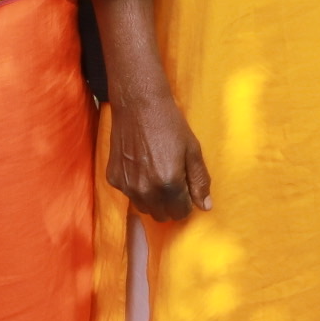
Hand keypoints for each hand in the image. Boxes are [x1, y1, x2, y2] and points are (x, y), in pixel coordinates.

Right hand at [107, 89, 209, 220]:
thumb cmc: (170, 125)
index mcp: (169, 184)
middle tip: (173, 182)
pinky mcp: (113, 178)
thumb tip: (206, 207)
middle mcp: (146, 190)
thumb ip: (199, 181)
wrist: (138, 105)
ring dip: (153, 199)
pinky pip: (129, 194)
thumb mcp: (192, 150)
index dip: (186, 203)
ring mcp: (126, 186)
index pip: (180, 213)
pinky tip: (141, 166)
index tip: (186, 189)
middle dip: (170, 204)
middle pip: (162, 215)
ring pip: (144, 208)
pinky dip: (137, 187)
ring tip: (156, 173)